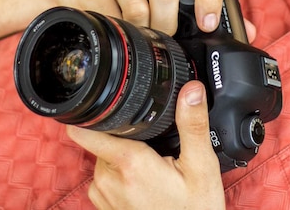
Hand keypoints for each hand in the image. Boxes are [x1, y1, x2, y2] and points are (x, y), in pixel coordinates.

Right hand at [45, 0, 224, 35]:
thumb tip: (249, 31)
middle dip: (169, 25)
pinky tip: (118, 24)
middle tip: (166, 36)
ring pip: (141, 8)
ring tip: (142, 32)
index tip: (208, 24)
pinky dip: (122, 29)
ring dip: (145, 30)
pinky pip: (116, 16)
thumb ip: (208, 7)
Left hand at [67, 81, 225, 209]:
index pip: (87, 130)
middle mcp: (108, 179)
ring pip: (106, 158)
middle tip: (157, 150)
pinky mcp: (105, 206)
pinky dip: (124, 176)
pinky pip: (108, 178)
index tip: (106, 106)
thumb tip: (191, 90)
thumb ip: (193, 125)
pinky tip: (148, 184)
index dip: (93, 114)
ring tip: (155, 169)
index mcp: (129, 163)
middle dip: (128, 138)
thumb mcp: (201, 166)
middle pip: (105, 139)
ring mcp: (104, 195)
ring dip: (126, 157)